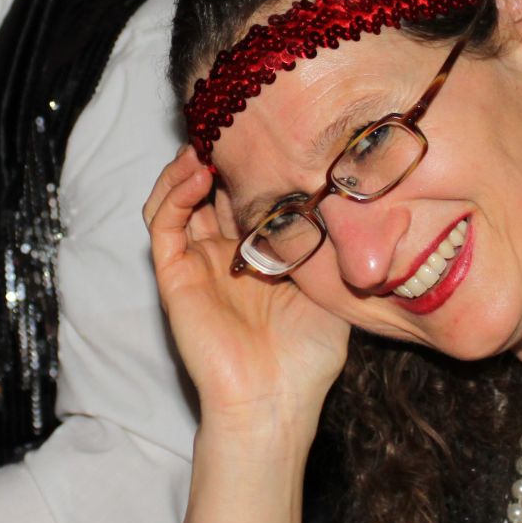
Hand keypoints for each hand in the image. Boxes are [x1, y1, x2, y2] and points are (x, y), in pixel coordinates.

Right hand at [142, 147, 349, 432]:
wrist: (275, 401)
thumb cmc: (308, 356)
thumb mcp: (334, 284)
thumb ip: (335, 243)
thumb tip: (358, 197)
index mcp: (259, 254)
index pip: (246, 193)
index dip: (253, 161)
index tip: (273, 130)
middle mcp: (223, 254)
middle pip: (208, 188)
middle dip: (219, 153)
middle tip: (235, 120)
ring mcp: (197, 263)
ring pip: (176, 198)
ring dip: (187, 166)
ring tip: (208, 140)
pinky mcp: (175, 276)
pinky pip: (163, 225)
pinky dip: (173, 194)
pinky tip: (197, 174)